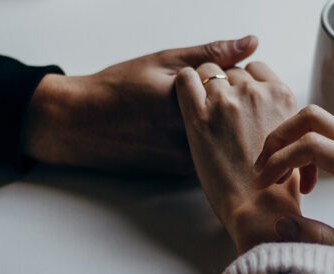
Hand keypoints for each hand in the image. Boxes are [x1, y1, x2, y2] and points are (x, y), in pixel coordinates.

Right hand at [21, 36, 257, 173]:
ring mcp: (189, 158)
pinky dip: (209, 141)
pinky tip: (181, 128)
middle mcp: (191, 137)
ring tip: (182, 112)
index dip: (232, 78)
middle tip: (202, 92)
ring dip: (222, 125)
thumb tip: (251, 42)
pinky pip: (211, 153)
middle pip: (235, 117)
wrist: (82, 125)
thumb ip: (211, 54)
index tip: (214, 73)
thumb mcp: (164, 61)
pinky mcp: (184, 172)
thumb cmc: (118, 89)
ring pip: (225, 138)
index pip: (238, 88)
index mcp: (189, 104)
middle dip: (231, 103)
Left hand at [174, 61, 300, 252]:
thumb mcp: (293, 141)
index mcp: (282, 96)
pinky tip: (186, 102)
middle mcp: (256, 92)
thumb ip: (280, 118)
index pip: (257, 69)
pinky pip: (185, 79)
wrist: (259, 209)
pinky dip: (184, 85)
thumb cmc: (277, 186)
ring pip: (208, 71)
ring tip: (202, 112)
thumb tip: (268, 113)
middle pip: (232, 71)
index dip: (244, 82)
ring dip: (203, 86)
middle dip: (224, 87)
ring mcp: (227, 101)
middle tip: (219, 113)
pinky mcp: (199, 116)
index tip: (238, 100)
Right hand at [252, 105, 333, 273]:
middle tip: (263, 173)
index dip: (279, 161)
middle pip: (313, 118)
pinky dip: (307, 152)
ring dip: (291, 144)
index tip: (263, 186)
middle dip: (279, 139)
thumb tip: (281, 225)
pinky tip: (306, 185)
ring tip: (279, 180)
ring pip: (320, 124)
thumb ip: (322, 242)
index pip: (312, 145)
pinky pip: (330, 139)